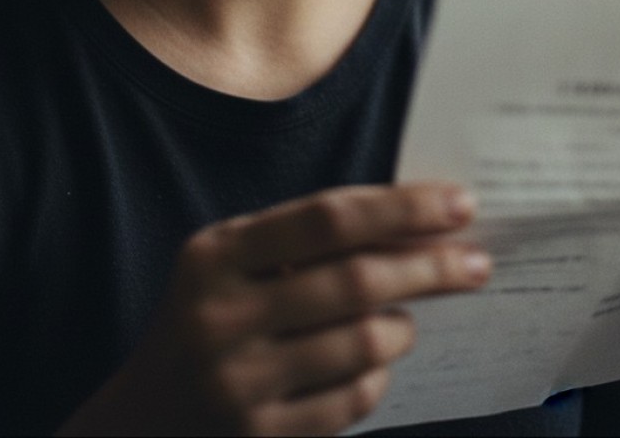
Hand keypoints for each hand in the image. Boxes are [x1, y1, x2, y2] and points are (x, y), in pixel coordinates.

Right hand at [58, 182, 489, 436]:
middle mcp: (222, 315)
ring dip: (403, 326)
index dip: (404, 207)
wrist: (142, 422)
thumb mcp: (238, 261)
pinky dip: (379, 375)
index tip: (460, 204)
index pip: (330, 218)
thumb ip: (310, 237)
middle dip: (432, 266)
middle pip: (358, 281)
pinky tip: (372, 363)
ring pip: (364, 344)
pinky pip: (354, 399)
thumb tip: (420, 219)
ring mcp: (238, 383)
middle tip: (477, 261)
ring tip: (406, 319)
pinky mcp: (260, 437)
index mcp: (218, 253)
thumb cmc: (214, 316)